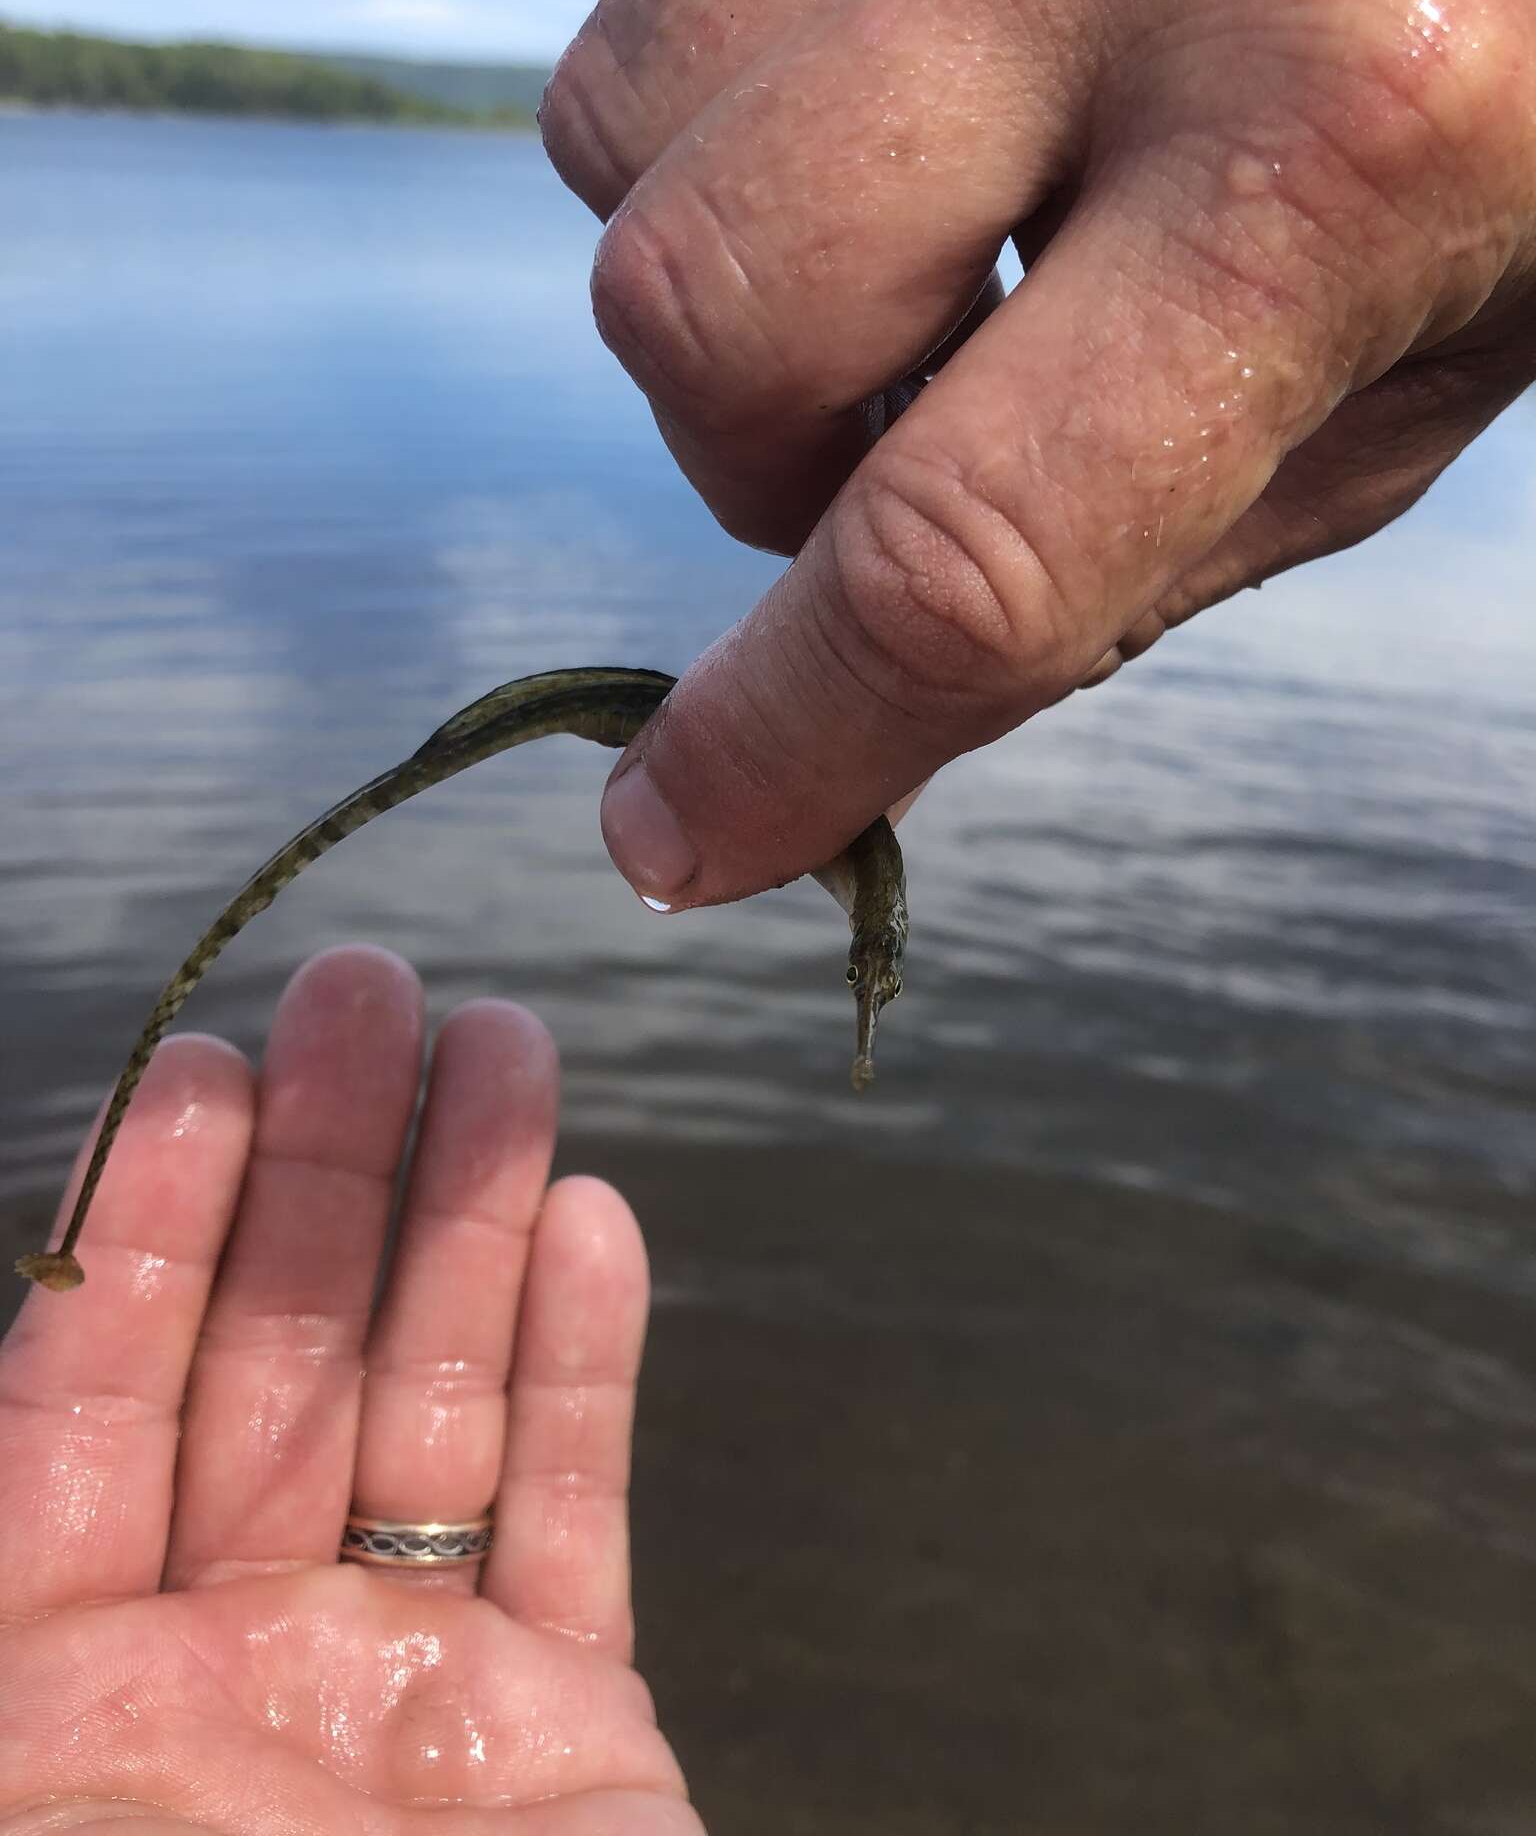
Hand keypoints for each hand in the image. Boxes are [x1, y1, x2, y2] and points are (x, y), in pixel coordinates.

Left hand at [0, 947, 699, 1834]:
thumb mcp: (17, 1795)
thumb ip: (3, 1568)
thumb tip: (0, 1364)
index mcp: (64, 1681)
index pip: (95, 1398)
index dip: (156, 1224)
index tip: (211, 1069)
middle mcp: (229, 1657)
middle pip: (282, 1357)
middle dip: (330, 1161)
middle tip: (373, 986)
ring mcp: (402, 1684)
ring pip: (435, 1398)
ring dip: (469, 1213)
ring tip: (504, 1040)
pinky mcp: (561, 1724)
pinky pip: (567, 1517)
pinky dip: (582, 1368)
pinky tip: (590, 1220)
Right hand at [543, 0, 1535, 905]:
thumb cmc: (1527, 86)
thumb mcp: (1419, 365)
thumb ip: (1143, 541)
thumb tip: (864, 707)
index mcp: (1337, 149)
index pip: (965, 549)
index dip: (790, 739)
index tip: (681, 835)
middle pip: (711, 318)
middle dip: (757, 465)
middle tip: (892, 448)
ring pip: (614, 136)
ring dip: (722, 276)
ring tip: (903, 244)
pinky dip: (723, 100)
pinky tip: (888, 88)